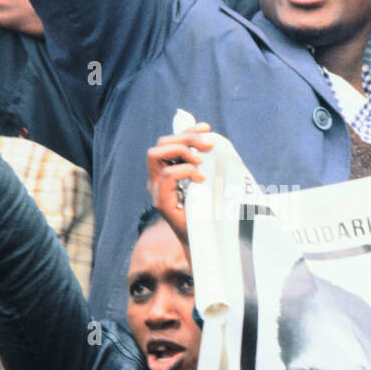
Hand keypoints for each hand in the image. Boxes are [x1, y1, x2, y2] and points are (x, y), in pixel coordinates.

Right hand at [146, 125, 212, 246]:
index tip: (207, 127)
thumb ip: (207, 164)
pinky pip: (166, 175)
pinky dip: (185, 171)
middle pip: (160, 143)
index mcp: (167, 171)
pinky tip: (201, 178)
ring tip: (201, 161)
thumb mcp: (210, 181)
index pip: (169, 141)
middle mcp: (157, 178)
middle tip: (208, 145)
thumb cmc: (210, 212)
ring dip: (181, 150)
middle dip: (185, 137)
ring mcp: (156, 190)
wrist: (206, 242)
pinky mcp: (161, 202)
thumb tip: (216, 141)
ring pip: (155, 154)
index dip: (186, 130)